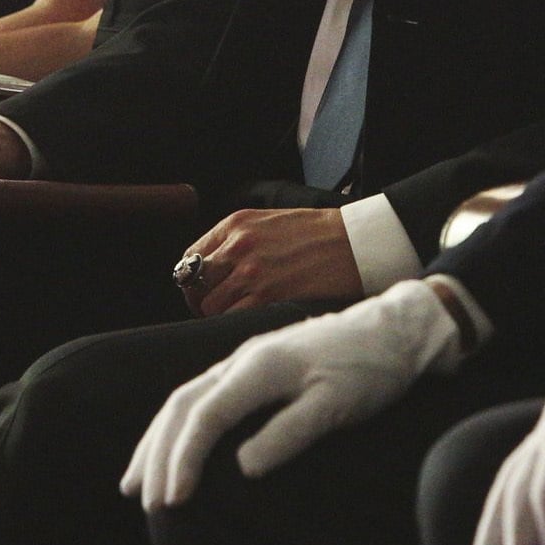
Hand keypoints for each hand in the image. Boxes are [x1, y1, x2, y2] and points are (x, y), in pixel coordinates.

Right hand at [123, 280, 468, 509]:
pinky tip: (172, 445)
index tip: (174, 502)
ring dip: (157, 441)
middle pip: (182, 406)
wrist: (394, 330)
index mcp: (260, 367)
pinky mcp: (252, 367)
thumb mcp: (338, 406)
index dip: (184, 460)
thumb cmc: (370, 369)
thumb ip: (290, 433)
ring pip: (184, 398)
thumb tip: (243, 468)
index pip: (206, 416)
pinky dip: (177, 425)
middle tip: (145, 502)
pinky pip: (201, 396)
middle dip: (158, 455)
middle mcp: (242, 359)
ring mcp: (244, 360)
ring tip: (135, 482)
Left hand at [175, 209, 361, 316]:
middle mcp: (238, 245)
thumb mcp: (269, 220)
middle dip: (201, 300)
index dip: (192, 278)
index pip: (191, 256)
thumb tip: (216, 266)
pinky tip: (248, 321)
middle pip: (196, 283)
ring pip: (210, 305)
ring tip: (235, 316)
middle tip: (215, 309)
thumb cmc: (318, 232)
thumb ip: (239, 239)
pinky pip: (232, 317)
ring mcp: (251, 271)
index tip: (201, 289)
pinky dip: (235, 323)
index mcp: (236, 224)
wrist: (353, 241)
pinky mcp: (268, 295)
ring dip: (218, 315)